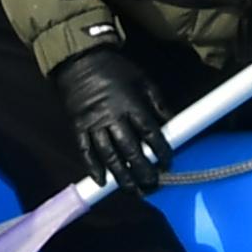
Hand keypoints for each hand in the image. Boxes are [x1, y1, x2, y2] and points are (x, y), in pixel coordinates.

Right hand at [53, 45, 171, 195]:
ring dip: (122, 176)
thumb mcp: (143, 80)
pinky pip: (86, 151)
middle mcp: (113, 118)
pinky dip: (93, 167)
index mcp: (132, 105)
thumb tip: (172, 123)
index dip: (161, 150)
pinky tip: (102, 181)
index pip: (150, 133)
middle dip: (143, 170)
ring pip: (109, 155)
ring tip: (133, 190)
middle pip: (130, 150)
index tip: (168, 163)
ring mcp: (94, 124)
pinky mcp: (78, 127)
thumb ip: (158, 103)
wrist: (81, 60)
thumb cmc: (116, 70)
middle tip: (152, 185)